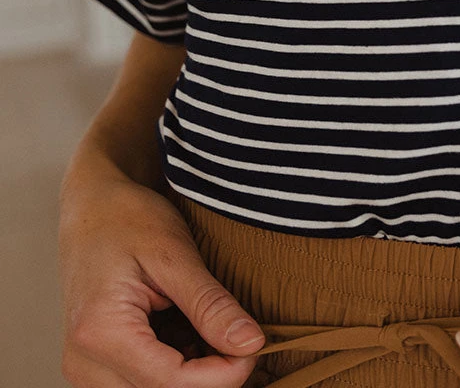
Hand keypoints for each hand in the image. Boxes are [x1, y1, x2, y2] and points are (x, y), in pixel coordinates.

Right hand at [59, 170, 264, 386]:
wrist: (93, 208)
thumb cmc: (129, 219)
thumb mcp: (176, 255)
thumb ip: (210, 304)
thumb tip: (250, 344)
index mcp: (101, 333)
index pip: (172, 383)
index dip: (223, 375)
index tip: (256, 346)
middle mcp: (84, 363)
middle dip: (211, 374)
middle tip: (241, 334)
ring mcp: (85, 368)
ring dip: (193, 371)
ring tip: (213, 325)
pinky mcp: (95, 365)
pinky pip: (142, 383)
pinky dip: (176, 363)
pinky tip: (192, 329)